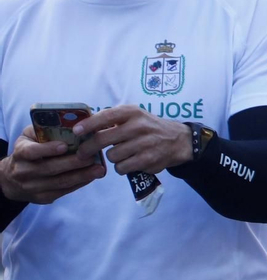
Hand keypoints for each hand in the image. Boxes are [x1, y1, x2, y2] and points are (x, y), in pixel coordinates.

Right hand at [0, 126, 106, 203]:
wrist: (12, 179)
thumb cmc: (29, 150)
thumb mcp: (30, 137)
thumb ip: (45, 128)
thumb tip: (73, 120)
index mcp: (20, 153)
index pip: (31, 151)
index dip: (47, 149)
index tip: (65, 146)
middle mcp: (23, 171)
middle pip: (50, 168)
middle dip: (73, 163)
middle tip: (92, 156)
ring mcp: (32, 187)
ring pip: (60, 182)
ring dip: (82, 176)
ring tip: (99, 169)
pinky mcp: (42, 198)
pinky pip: (64, 191)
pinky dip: (80, 183)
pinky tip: (92, 176)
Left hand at [71, 105, 191, 176]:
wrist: (178, 140)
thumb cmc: (148, 127)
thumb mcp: (134, 116)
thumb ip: (112, 120)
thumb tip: (82, 128)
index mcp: (132, 112)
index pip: (105, 117)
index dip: (87, 125)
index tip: (76, 132)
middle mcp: (138, 126)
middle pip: (102, 139)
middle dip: (88, 148)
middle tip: (82, 154)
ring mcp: (144, 143)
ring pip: (112, 156)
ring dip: (112, 158)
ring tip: (121, 155)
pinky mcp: (148, 160)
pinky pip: (121, 168)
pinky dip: (122, 167)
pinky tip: (129, 162)